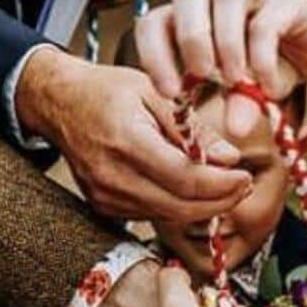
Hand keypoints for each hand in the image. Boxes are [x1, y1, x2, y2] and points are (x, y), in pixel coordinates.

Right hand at [14, 48, 248, 221]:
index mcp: (126, 141)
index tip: (246, 176)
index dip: (222, 185)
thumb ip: (193, 128)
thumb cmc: (107, 91)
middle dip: (220, 201)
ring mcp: (106, 196)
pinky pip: (152, 214)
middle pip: (180, 207)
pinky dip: (179, 205)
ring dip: (203, 207)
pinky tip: (194, 189)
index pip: (184, 178)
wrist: (59, 103)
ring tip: (226, 186)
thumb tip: (230, 158)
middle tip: (244, 185)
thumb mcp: (155, 92)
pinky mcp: (105, 206)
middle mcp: (112, 176)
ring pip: (168, 216)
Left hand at [134, 0, 306, 139]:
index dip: (154, 54)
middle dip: (191, 36)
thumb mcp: (246, 90)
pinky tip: (267, 86)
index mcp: (189, 12)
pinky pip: (265, 22)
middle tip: (204, 75)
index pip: (155, 20)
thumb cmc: (268, 65)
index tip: (170, 92)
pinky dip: (262, 58)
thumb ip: (237, 103)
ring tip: (238, 82)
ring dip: (228, 46)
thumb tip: (236, 129)